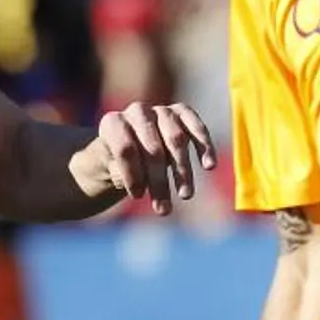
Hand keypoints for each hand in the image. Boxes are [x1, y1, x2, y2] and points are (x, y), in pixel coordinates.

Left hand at [69, 101, 216, 215]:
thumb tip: (145, 181)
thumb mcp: (111, 170)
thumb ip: (121, 173)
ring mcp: (160, 110)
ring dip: (182, 170)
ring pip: (176, 139)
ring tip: (185, 195)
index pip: (125, 148)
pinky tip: (209, 166)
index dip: (133, 174)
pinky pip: (196, 127)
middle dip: (159, 180)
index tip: (138, 196)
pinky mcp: (181, 112)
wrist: (130, 145)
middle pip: (152, 147)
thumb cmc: (118, 162)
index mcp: (113, 123)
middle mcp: (137, 112)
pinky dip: (204, 146)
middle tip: (163, 209)